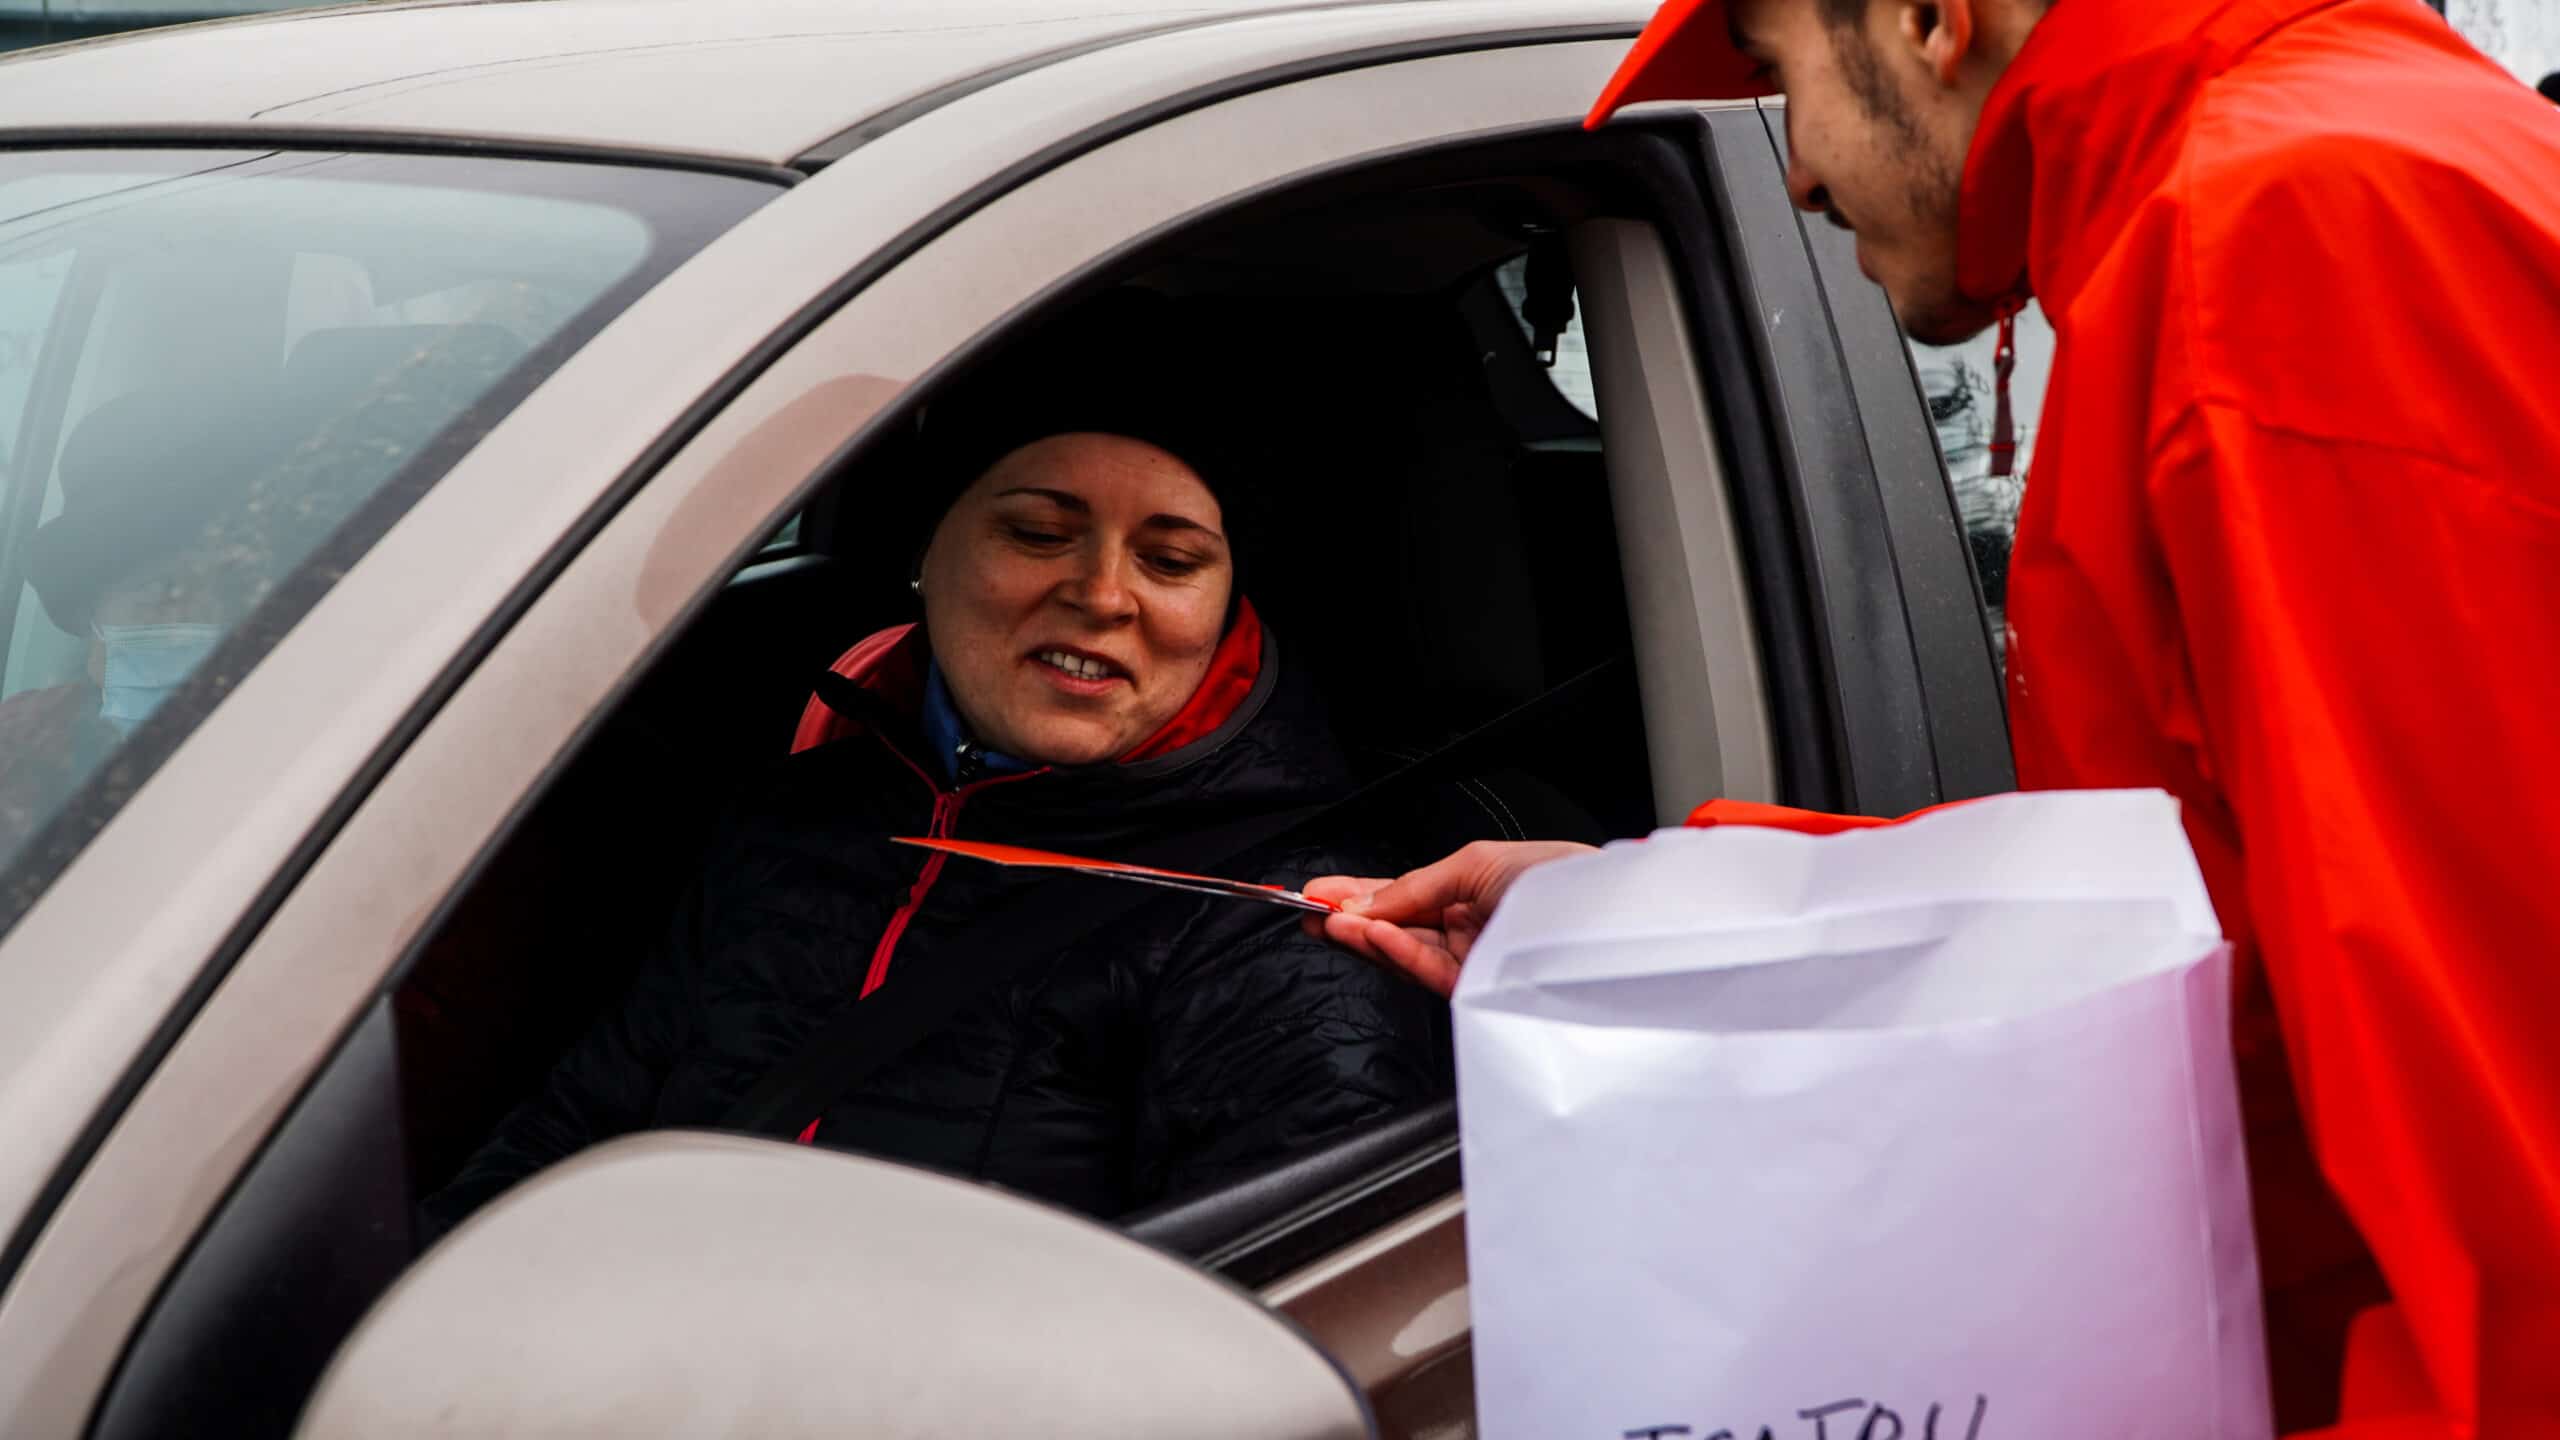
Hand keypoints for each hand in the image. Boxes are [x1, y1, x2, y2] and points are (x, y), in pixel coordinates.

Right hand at [1302, 840, 1596, 996]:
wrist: (1606, 918)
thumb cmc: (1559, 879)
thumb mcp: (1476, 863)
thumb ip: (1415, 886)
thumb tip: (1364, 904)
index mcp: (1466, 892)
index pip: (1400, 896)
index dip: (1357, 895)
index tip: (1318, 893)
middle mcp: (1464, 928)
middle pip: (1394, 926)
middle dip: (1349, 919)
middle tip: (1308, 912)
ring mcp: (1469, 960)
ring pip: (1404, 951)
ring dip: (1365, 936)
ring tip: (1330, 922)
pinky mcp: (1477, 990)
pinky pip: (1427, 970)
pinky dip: (1397, 952)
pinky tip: (1373, 935)